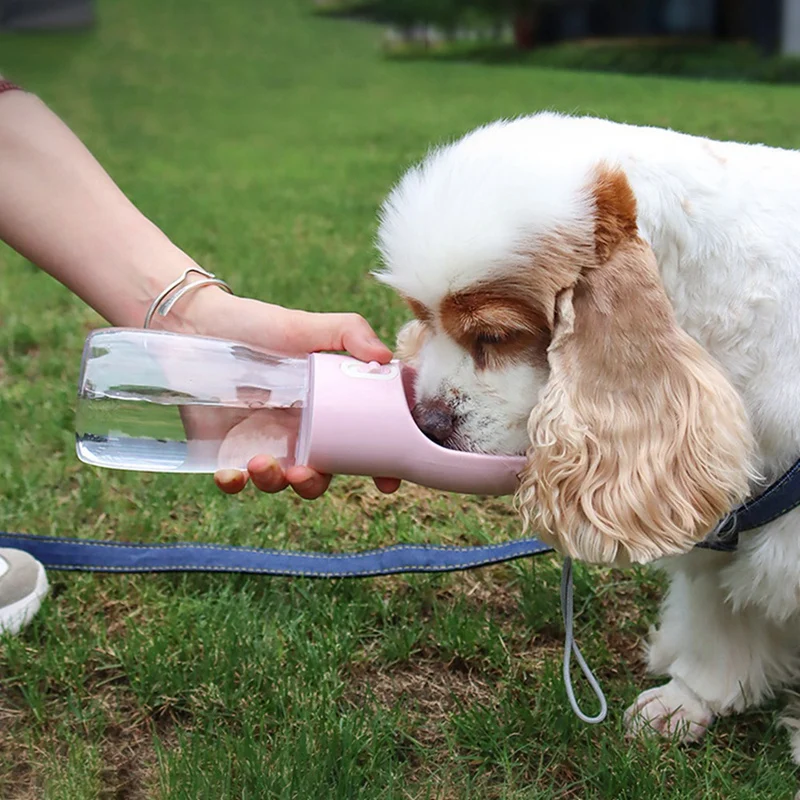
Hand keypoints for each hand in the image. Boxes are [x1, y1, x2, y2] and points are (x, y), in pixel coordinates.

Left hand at [181, 290, 401, 498]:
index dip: (376, 467)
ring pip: (278, 481)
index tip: (386, 482)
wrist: (200, 323)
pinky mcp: (227, 448)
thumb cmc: (258, 324)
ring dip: (274, 483)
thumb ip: (349, 333)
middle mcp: (298, 432)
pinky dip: (234, 482)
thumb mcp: (306, 325)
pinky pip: (234, 477)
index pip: (358, 445)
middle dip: (313, 484)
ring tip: (261, 463)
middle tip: (302, 473)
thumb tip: (385, 357)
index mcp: (325, 410)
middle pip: (318, 474)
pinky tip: (231, 474)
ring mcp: (263, 442)